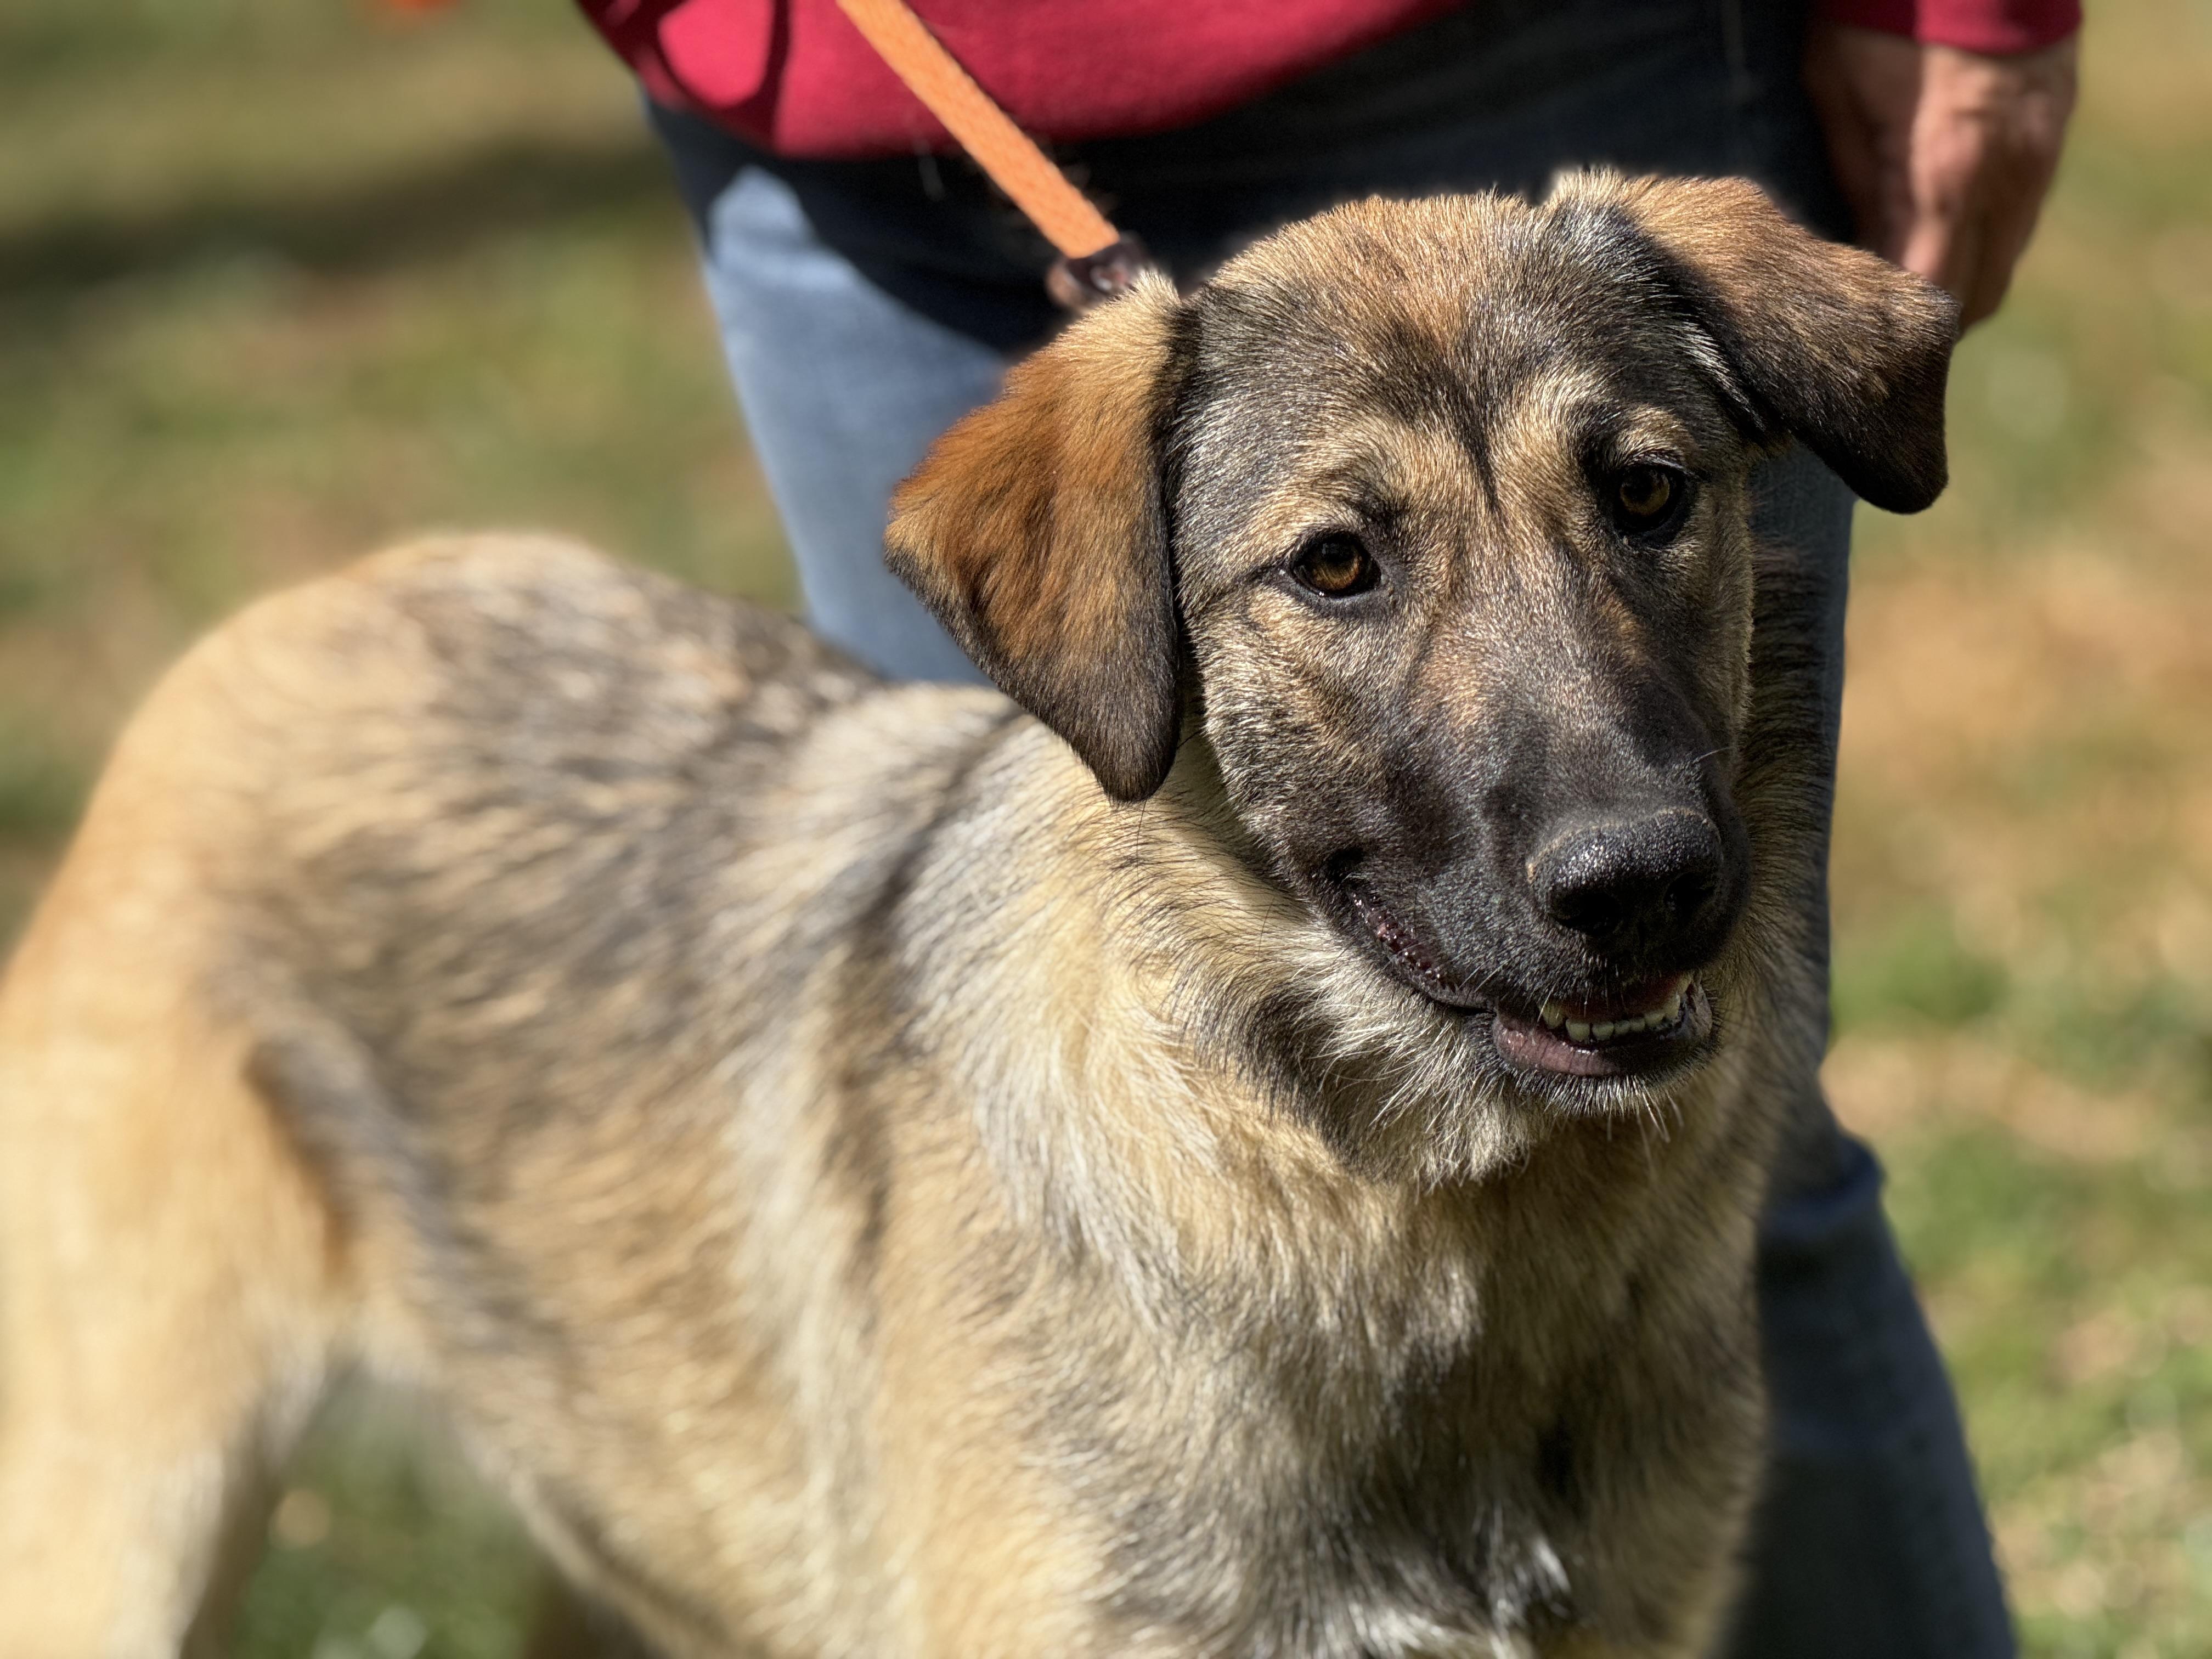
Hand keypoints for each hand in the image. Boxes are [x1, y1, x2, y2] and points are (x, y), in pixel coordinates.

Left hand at [1804, 22, 2077, 327]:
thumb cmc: (1887, 13)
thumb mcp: (1839, 93)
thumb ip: (1853, 181)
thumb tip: (1852, 251)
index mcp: (1944, 173)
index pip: (1929, 290)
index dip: (1897, 327)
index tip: (1861, 339)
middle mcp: (2004, 178)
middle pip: (1977, 294)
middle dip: (1931, 321)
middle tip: (1881, 329)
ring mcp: (2038, 159)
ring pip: (2003, 261)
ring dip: (1959, 283)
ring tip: (1904, 287)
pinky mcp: (2052, 139)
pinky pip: (2017, 219)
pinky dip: (1981, 242)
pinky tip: (1937, 236)